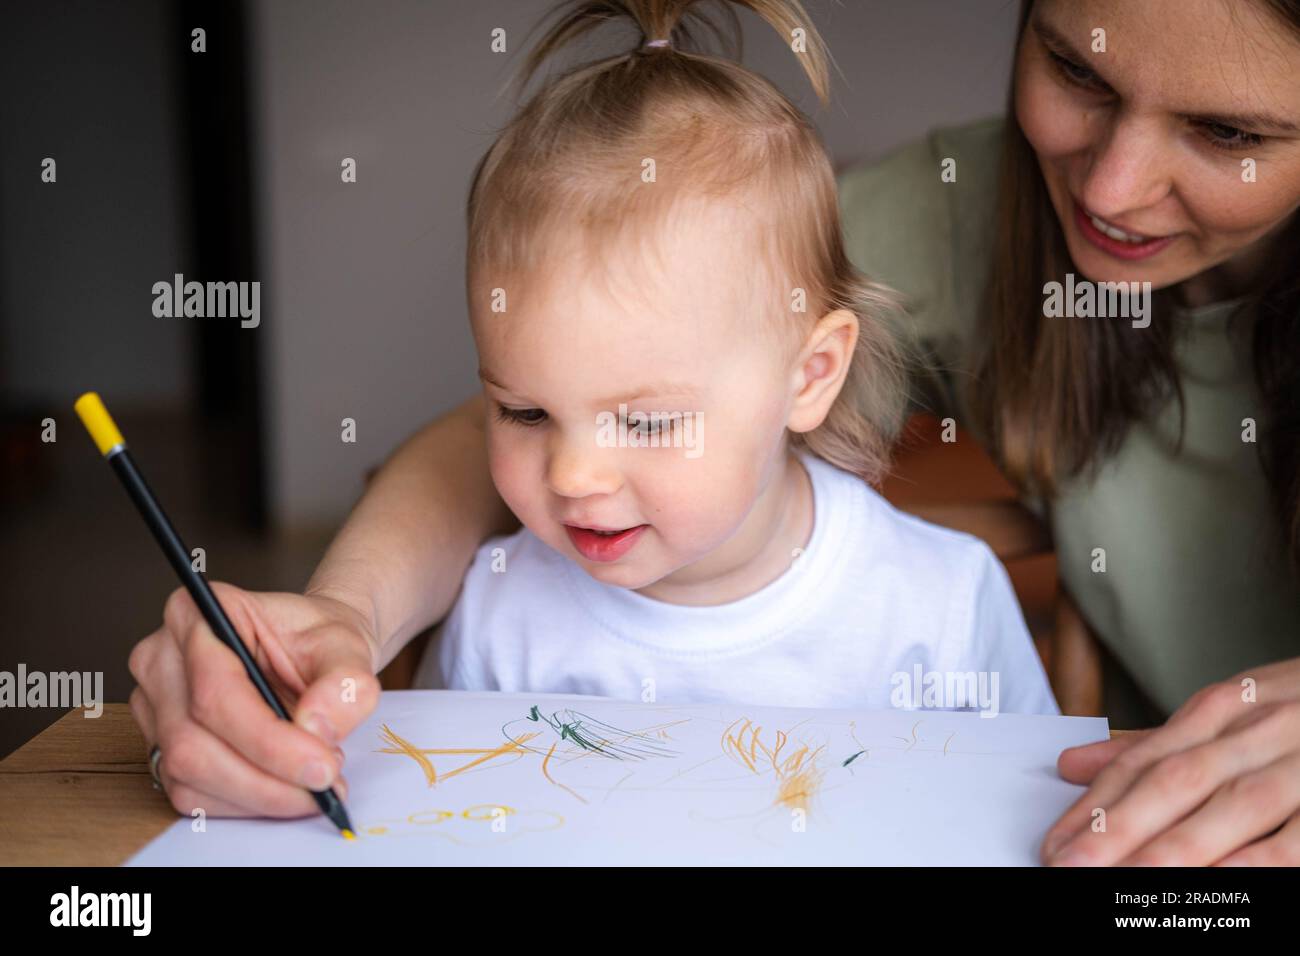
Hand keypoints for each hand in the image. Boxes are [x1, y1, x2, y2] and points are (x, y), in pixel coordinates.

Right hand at [128, 583, 381, 817]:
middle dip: (265, 779)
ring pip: (188, 774)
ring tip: (314, 784)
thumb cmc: (319, 640)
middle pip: (193, 741)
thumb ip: (344, 682)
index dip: (268, 740)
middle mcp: (161, 659)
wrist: (313, 651)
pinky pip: (191, 794)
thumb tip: (316, 726)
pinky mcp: (161, 745)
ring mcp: (154, 706)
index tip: (320, 766)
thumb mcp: (347, 647)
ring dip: (258, 796)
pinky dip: (244, 804)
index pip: (216, 690)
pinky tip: (285, 791)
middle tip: (325, 786)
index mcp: (197, 616)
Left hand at [1041, 656, 1299, 864]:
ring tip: (1123, 883)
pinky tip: (1224, 881)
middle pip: (1178, 781)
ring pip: (1234, 806)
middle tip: (1069, 866)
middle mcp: (1261, 730)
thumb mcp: (1228, 712)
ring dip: (1176, 849)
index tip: (1053, 842)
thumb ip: (1151, 743)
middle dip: (1119, 829)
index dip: (1096, 804)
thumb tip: (1071, 764)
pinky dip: (1263, 861)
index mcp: (1223, 708)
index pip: (1145, 759)